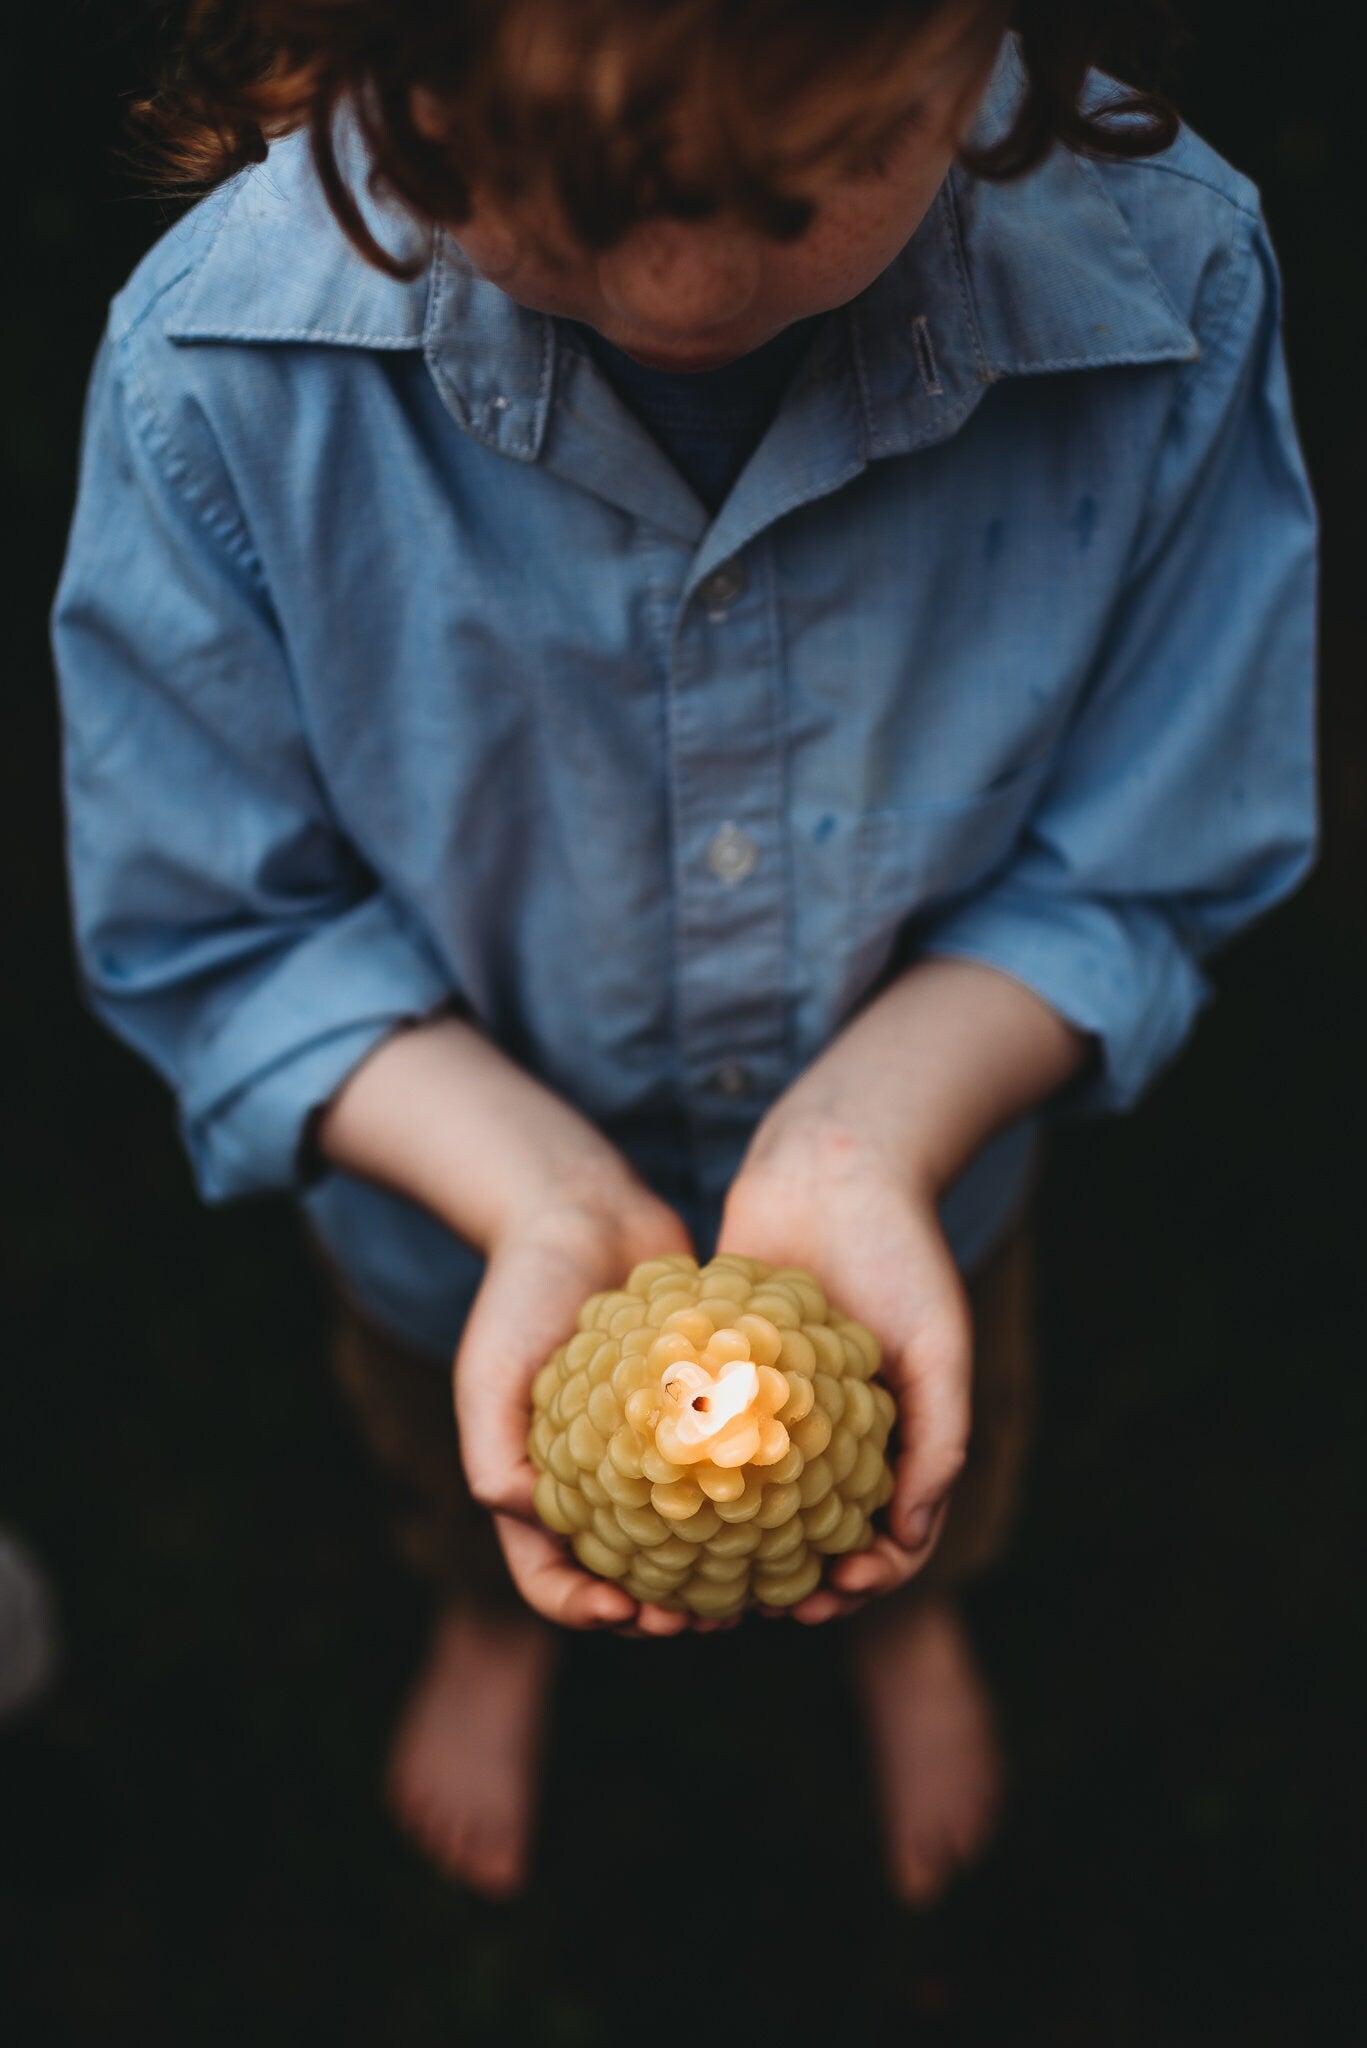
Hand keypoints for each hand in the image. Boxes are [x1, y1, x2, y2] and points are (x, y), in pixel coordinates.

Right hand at [454, 1166, 730, 1637]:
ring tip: (760, 1581)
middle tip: (714, 1615)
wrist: (580, 1211)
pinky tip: (791, 1507)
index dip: (588, 1611)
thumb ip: (491, 1450)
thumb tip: (527, 1519)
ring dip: (719, 1569)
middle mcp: (597, 1479)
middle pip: (628, 1575)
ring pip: (687, 1535)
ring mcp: (650, 1447)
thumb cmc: (521, 1289)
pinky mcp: (698, 1409)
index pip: (551, 1579)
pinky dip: (751, 1495)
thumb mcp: (488, 1368)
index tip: (635, 1612)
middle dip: (667, 1610)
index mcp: (537, 1485)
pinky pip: (725, 1466)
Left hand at [716, 1112, 971, 1624]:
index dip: (868, 1579)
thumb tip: (909, 1536)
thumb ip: (939, 1438)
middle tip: (764, 1607)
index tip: (834, 1595)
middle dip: (796, 1581)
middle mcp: (835, 1428)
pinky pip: (707, 1433)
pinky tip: (661, 1500)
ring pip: (756, 1495)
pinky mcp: (724, 1367)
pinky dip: (693, 1472)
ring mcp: (778, 1401)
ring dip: (737, 1544)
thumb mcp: (939, 1344)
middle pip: (815, 1530)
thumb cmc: (902, 1251)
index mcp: (896, 1433)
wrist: (836, 1164)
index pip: (890, 1534)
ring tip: (704, 1575)